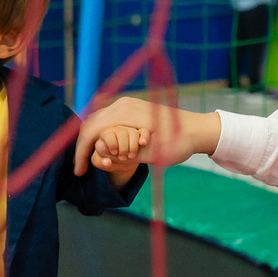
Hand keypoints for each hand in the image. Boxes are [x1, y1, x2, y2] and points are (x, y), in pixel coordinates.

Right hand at [74, 97, 221, 176]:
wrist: (198, 129)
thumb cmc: (177, 143)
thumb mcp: (150, 153)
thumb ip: (123, 154)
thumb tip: (100, 156)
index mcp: (124, 113)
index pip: (90, 130)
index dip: (80, 152)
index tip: (79, 172)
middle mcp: (122, 105)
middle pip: (89, 123)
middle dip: (81, 147)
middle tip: (80, 169)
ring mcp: (126, 105)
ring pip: (97, 122)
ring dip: (90, 141)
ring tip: (87, 162)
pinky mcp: (132, 109)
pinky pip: (107, 121)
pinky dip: (100, 135)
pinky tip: (101, 151)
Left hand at [91, 125, 150, 172]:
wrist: (122, 161)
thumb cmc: (109, 159)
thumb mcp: (101, 162)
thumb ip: (101, 162)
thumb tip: (108, 162)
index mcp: (106, 134)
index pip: (108, 133)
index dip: (112, 144)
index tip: (114, 153)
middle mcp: (118, 130)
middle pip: (122, 133)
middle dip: (123, 148)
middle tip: (122, 158)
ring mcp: (130, 131)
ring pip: (133, 133)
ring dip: (133, 147)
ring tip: (131, 156)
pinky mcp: (140, 134)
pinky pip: (144, 131)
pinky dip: (144, 137)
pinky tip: (142, 143)